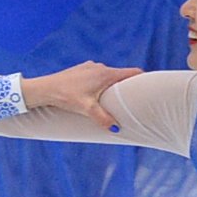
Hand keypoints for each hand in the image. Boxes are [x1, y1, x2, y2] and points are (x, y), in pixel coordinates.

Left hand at [21, 62, 136, 129]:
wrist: (44, 89)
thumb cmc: (65, 97)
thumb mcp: (86, 108)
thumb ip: (103, 118)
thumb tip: (116, 129)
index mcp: (106, 74)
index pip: (133, 72)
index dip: (144, 79)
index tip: (151, 87)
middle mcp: (100, 67)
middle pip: (121, 74)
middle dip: (128, 85)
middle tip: (134, 98)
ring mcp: (90, 67)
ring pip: (108, 75)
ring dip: (112, 84)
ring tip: (114, 98)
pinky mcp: (81, 70)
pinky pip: (97, 75)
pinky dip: (101, 83)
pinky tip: (96, 94)